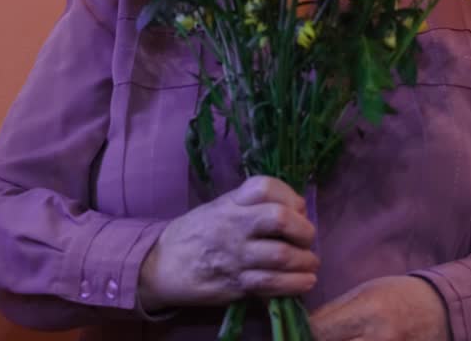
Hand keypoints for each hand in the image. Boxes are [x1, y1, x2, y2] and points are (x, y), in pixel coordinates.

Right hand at [138, 176, 318, 310]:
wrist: (160, 264)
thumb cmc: (196, 233)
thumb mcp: (219, 208)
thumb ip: (252, 205)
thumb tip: (298, 209)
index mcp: (230, 203)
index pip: (264, 187)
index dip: (289, 195)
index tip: (298, 207)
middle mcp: (233, 226)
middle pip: (280, 219)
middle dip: (304, 230)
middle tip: (307, 238)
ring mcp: (234, 256)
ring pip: (281, 256)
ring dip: (305, 261)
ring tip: (310, 263)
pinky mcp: (234, 284)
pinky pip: (271, 284)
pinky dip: (295, 284)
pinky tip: (304, 281)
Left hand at [309, 276, 448, 340]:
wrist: (443, 311)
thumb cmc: (399, 296)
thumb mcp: (364, 293)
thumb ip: (331, 313)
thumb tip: (301, 329)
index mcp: (368, 313)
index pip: (318, 332)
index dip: (301, 335)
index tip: (297, 334)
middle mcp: (380, 339)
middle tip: (318, 339)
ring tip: (343, 340)